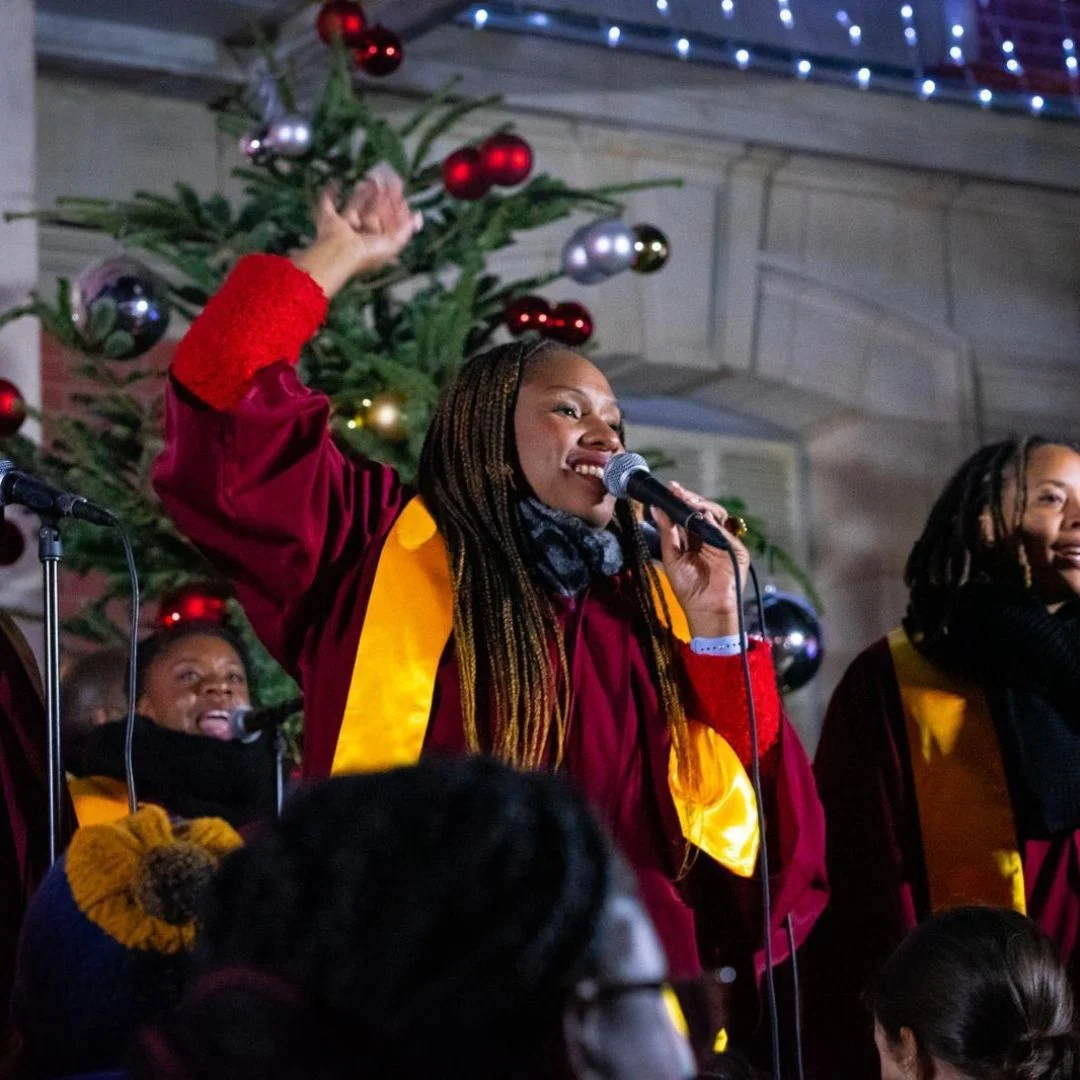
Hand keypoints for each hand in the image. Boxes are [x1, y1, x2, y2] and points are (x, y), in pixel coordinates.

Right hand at [291, 165, 421, 298]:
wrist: (339, 252)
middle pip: (373, 213)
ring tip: (373, 179)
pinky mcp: (328, 219)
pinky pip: (327, 204)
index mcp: (375, 244)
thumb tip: (418, 217)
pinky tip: (335, 183)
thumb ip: (405, 230)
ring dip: (364, 194)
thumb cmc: (366, 252)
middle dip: (383, 199)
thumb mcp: (392, 244)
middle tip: (391, 182)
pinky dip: (329, 194)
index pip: (388, 224)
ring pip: (356, 206)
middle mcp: (359, 236)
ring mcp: (343, 228)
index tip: (402, 197)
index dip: (396, 211)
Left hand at [653, 482, 750, 638]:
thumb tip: (656, 509)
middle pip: (703, 511)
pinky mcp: (735, 548)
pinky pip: (724, 530)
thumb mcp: (672, 557)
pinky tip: (701, 516)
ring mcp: (724, 541)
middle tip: (677, 492)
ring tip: (687, 501)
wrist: (705, 608)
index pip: (688, 515)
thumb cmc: (688, 587)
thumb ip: (667, 532)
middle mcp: (709, 537)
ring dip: (701, 506)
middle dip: (690, 500)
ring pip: (716, 515)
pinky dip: (713, 521)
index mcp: (694, 539)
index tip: (670, 489)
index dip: (680, 501)